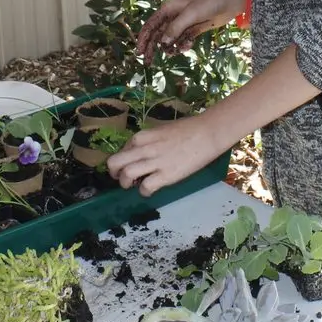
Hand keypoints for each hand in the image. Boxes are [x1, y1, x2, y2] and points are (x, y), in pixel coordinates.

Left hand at [108, 116, 224, 196]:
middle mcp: (143, 148)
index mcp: (142, 136)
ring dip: (126, 184)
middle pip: (114, 163)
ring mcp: (154, 162)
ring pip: (126, 176)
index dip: (122, 162)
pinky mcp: (166, 175)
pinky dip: (144, 192)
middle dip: (114, 174)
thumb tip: (141, 153)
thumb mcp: (161, 130)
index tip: (129, 166)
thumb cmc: (187, 129)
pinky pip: (145, 188)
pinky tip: (151, 189)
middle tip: (122, 179)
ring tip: (135, 185)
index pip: (120, 151)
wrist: (207, 133)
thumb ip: (148, 141)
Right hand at [137, 0, 246, 58]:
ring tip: (173, 53)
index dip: (143, 38)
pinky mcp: (195, 29)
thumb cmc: (209, 1)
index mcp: (169, 9)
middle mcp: (174, 16)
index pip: (151, 25)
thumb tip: (162, 43)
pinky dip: (183, 45)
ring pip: (171, 39)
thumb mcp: (191, 14)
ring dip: (170, 47)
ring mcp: (184, 23)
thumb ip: (176, 28)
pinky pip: (184, 40)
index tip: (138, 52)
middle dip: (153, 47)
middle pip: (158, 34)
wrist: (231, 0)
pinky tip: (186, 47)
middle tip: (148, 63)